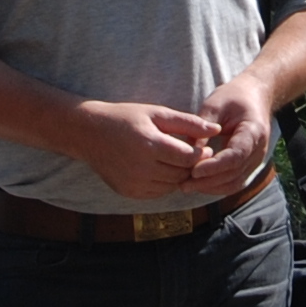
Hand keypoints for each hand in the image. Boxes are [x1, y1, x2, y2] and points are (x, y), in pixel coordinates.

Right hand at [71, 99, 216, 198]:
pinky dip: (164, 183)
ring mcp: (134, 184)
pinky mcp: (129, 193)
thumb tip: (217, 130)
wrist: (89, 133)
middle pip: (182, 174)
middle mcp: (141, 168)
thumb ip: (188, 123)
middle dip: (191, 165)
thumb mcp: (157, 113)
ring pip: (172, 186)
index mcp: (150, 145)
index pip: (189, 158)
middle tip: (193, 154)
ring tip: (175, 159)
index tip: (202, 146)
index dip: (200, 153)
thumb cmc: (126, 118)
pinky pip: (157, 193)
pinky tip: (160, 168)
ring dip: (178, 175)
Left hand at [184, 76, 274, 197]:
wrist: (254, 97)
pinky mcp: (248, 166)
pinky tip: (198, 184)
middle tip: (183, 183)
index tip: (193, 171)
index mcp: (253, 131)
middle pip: (234, 173)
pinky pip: (234, 182)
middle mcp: (259, 150)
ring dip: (211, 187)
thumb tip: (186, 152)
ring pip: (235, 183)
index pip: (235, 156)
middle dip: (208, 181)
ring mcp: (256, 160)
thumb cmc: (233, 97)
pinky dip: (217, 186)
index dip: (214, 166)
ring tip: (187, 186)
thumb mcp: (215, 104)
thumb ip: (201, 127)